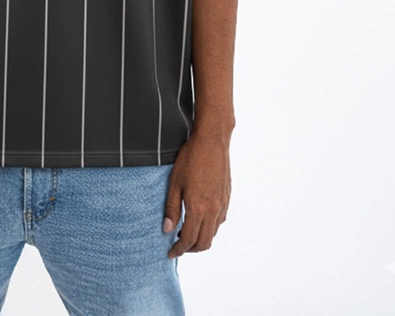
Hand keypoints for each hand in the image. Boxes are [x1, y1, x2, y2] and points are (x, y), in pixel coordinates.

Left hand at [162, 130, 230, 259]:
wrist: (212, 141)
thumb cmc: (190, 158)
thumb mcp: (175, 182)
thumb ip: (171, 207)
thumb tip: (167, 229)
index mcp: (198, 207)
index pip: (189, 239)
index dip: (178, 249)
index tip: (170, 253)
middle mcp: (213, 210)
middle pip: (204, 242)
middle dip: (190, 249)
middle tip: (177, 246)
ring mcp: (222, 204)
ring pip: (213, 233)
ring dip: (200, 239)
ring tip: (186, 232)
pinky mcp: (227, 198)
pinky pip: (220, 221)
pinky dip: (209, 228)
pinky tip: (200, 219)